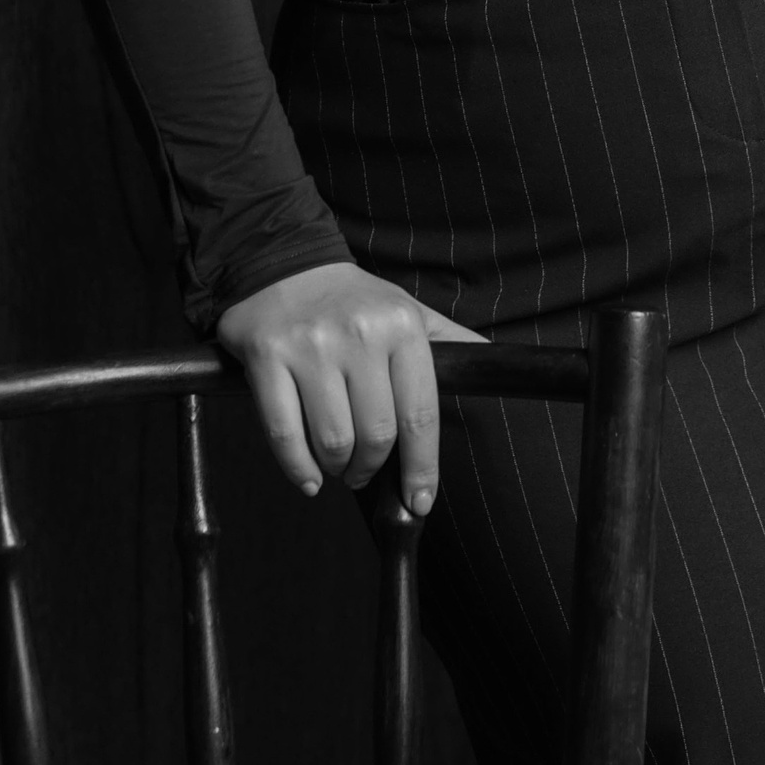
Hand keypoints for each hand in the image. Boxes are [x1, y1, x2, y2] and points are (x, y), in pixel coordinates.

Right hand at [215, 261, 485, 516]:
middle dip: (371, 468)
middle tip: (364, 472)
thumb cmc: (353, 301)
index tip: (420, 500)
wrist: (283, 264)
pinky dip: (299, 469)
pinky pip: (284, 435)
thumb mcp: (408, 310)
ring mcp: (310, 346)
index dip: (422, 467)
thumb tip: (497, 364)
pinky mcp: (267, 357)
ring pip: (333, 441)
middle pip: (376, 435)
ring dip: (338, 468)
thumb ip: (451, 342)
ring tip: (338, 464)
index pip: (420, 414)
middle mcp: (359, 334)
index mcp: (401, 325)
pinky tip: (310, 478)